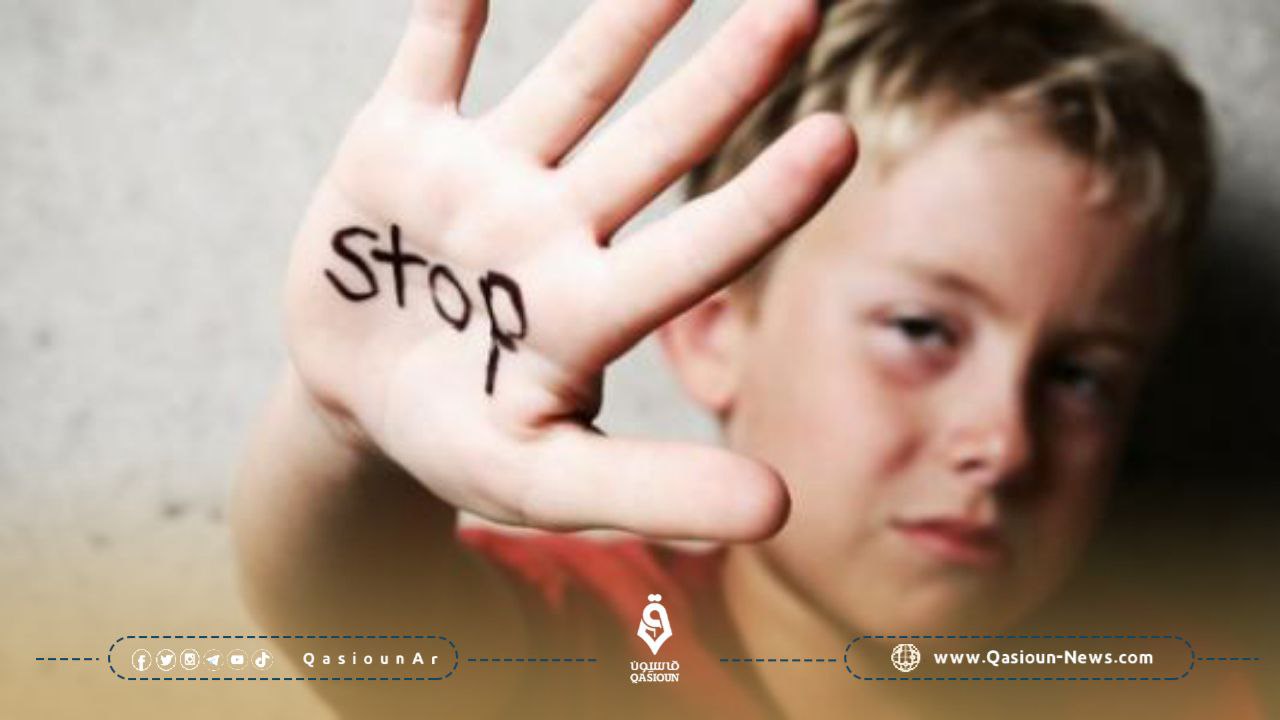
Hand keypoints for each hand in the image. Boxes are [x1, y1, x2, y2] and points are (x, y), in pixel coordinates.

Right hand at [284, 0, 856, 539]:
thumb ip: (648, 490)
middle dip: (724, 79)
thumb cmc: (458, 440)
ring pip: (572, 85)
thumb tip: (781, 509)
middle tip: (800, 6)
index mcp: (588, 309)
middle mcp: (553, 227)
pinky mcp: (398, 142)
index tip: (840, 138)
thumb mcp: (541, 482)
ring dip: (628, 22)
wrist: (357, 396)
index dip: (760, 201)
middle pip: (655, 144)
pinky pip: (431, 54)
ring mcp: (479, 177)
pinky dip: (452, 4)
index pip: (692, 251)